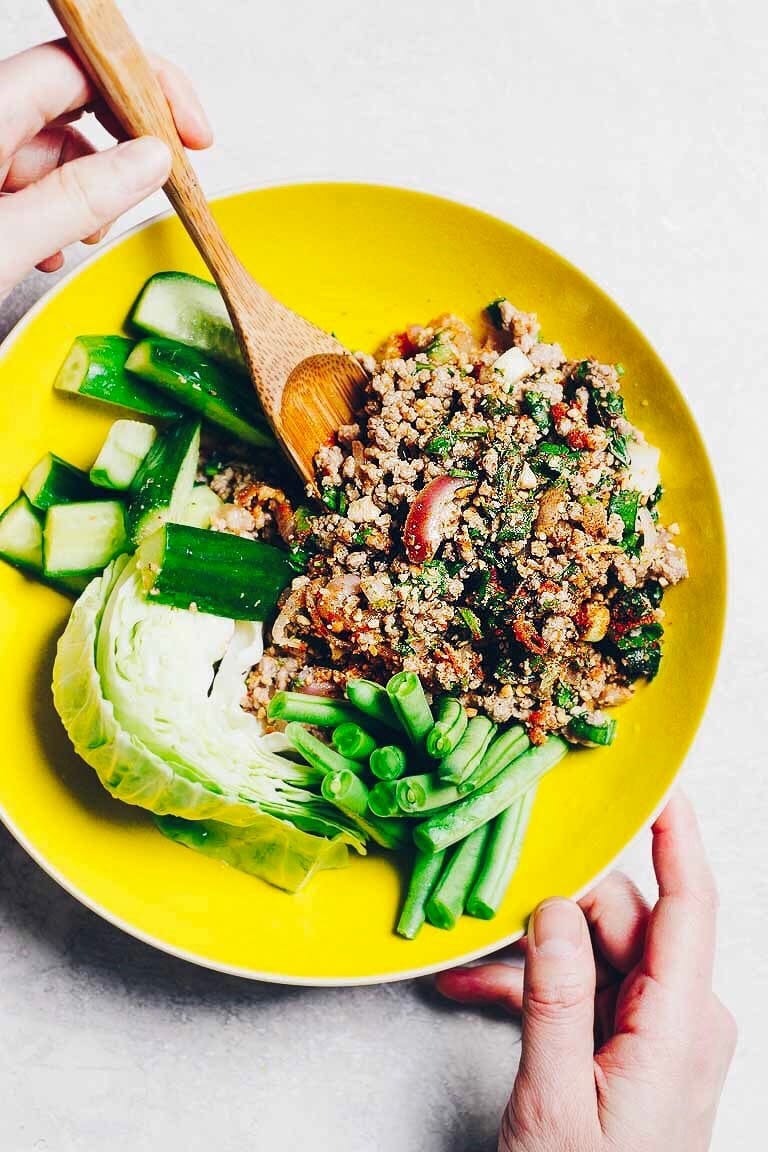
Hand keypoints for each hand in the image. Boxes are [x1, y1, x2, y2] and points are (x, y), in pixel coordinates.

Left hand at [0, 38, 211, 299]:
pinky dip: (50, 210)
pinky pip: (24, 177)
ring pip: (50, 148)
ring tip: (80, 240)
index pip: (84, 64)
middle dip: (120, 149)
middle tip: (159, 186)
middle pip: (72, 103)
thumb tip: (151, 161)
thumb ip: (78, 199)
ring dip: (84, 193)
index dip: (148, 88)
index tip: (193, 133)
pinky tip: (49, 248)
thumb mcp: (7, 243)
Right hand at [437, 792, 735, 1150]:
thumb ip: (556, 995)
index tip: (661, 783)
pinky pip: (584, 990)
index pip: (690, 907)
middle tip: (488, 912)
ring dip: (530, 956)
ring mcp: (656, 1032)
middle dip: (553, 912)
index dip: (678, 837)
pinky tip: (475, 988)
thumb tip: (554, 907)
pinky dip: (534, 987)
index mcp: (681, 1025)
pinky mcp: (630, 1045)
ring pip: (593, 953)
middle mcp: (680, 1018)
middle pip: (619, 922)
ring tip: (466, 965)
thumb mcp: (556, 1098)